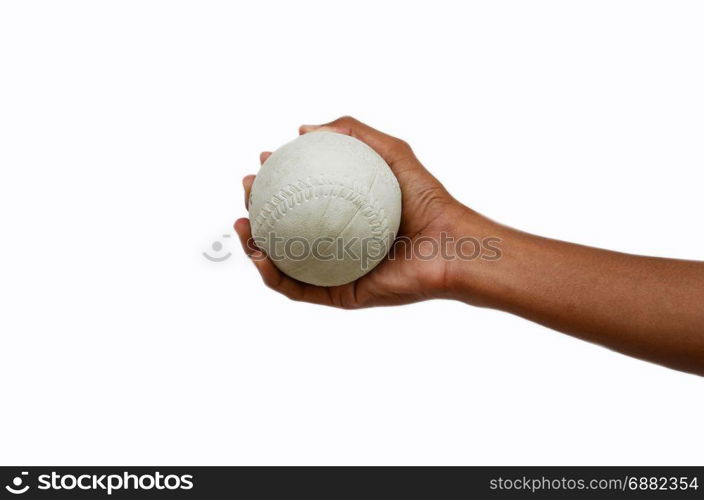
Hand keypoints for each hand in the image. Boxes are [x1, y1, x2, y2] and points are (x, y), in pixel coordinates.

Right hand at [234, 116, 470, 307]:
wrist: (451, 245)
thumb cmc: (428, 200)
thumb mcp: (391, 152)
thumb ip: (353, 134)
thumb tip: (303, 129)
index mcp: (344, 214)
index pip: (300, 198)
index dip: (275, 181)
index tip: (262, 163)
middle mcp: (335, 243)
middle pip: (285, 229)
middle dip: (256, 210)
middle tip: (247, 189)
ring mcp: (335, 271)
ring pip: (283, 262)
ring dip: (253, 245)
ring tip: (241, 223)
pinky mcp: (339, 295)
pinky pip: (297, 289)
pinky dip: (272, 275)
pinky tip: (259, 254)